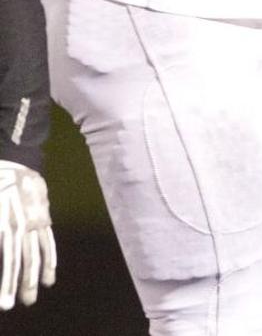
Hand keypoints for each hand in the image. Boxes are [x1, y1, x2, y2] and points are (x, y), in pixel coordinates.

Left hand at [0, 161, 55, 309]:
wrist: (16, 161)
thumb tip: (1, 249)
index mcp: (6, 223)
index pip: (9, 258)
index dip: (7, 281)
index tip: (5, 303)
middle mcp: (22, 225)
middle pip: (23, 259)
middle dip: (20, 284)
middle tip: (19, 305)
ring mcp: (35, 221)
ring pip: (38, 252)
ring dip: (36, 275)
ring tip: (35, 295)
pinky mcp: (43, 217)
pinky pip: (48, 241)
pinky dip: (50, 259)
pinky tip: (50, 276)